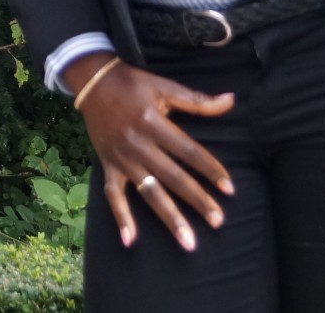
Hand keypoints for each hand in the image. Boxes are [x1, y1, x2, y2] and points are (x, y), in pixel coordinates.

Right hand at [62, 51, 236, 250]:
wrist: (93, 83)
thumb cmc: (134, 84)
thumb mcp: (165, 87)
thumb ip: (198, 100)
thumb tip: (231, 101)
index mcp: (154, 123)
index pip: (189, 152)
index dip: (210, 169)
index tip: (229, 189)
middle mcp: (139, 144)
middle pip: (173, 177)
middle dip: (197, 200)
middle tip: (218, 221)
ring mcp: (122, 158)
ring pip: (149, 192)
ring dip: (169, 217)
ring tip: (188, 241)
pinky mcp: (108, 166)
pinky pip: (113, 195)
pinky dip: (121, 217)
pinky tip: (131, 240)